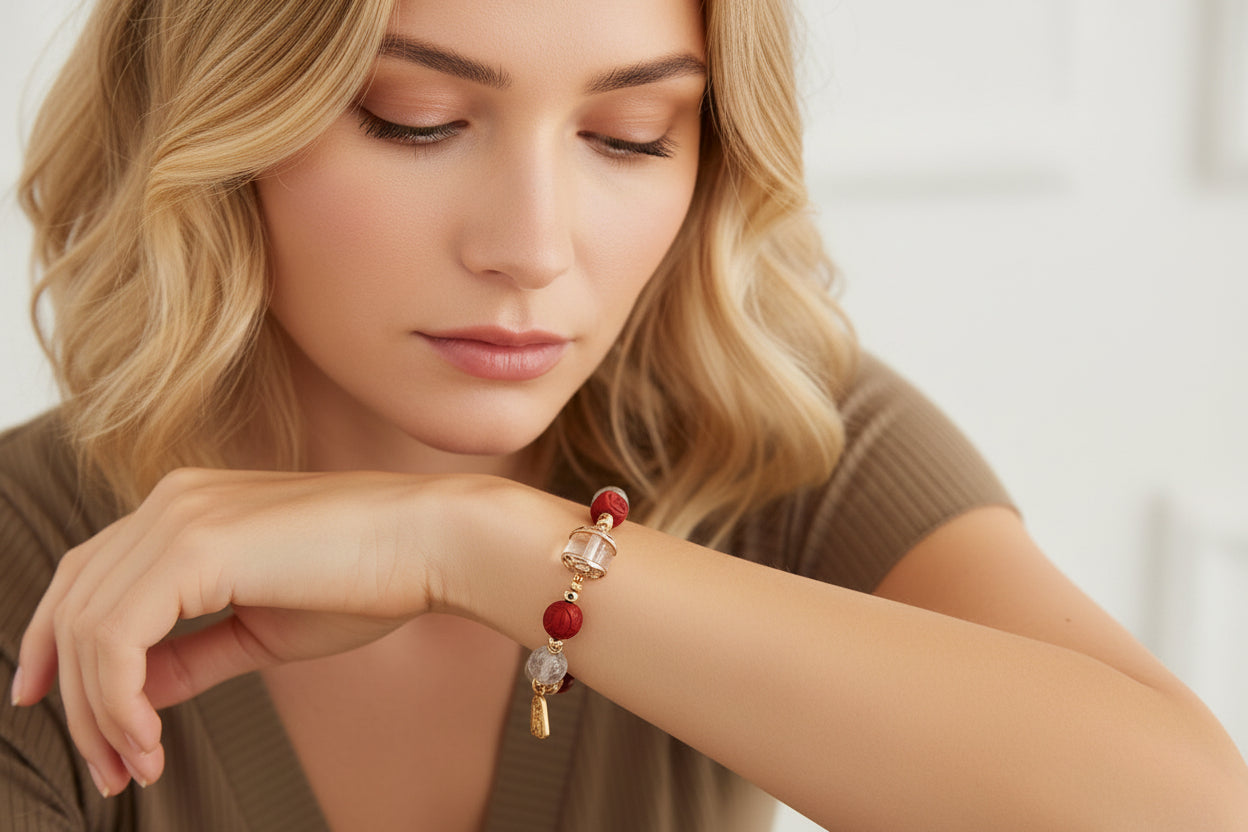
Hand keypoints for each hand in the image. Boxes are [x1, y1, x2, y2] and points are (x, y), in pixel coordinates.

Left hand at [12, 467, 448, 795]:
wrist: (432, 542)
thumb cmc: (368, 580)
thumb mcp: (260, 629)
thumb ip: (189, 654)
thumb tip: (129, 693)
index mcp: (186, 507)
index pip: (87, 578)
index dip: (57, 648)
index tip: (65, 715)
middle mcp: (171, 500)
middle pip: (73, 605)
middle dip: (76, 700)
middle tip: (110, 770)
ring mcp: (179, 516)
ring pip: (88, 628)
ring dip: (97, 713)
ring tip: (136, 766)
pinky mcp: (195, 545)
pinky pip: (118, 637)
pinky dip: (118, 700)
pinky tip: (149, 740)